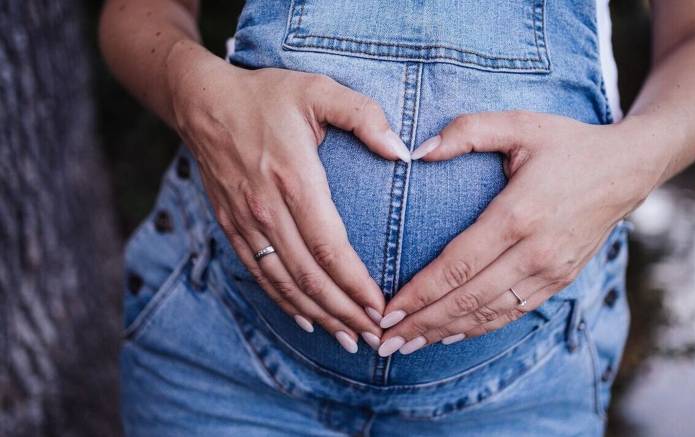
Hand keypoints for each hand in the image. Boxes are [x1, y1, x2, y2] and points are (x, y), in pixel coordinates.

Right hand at [168, 53, 410, 352]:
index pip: (329, 247)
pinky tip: (306, 319)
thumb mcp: (319, 90)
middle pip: (309, 276)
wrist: (202, 101)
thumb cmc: (267, 95)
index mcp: (295, 179)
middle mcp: (268, 209)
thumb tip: (402, 151)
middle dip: (344, 312)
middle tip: (374, 337)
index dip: (355, 284)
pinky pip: (260, 274)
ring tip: (347, 339)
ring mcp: (246, 222)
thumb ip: (364, 116)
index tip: (380, 307)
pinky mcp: (232, 226)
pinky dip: (283, 302)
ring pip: (284, 283)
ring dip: (318, 315)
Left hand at [377, 111, 659, 355]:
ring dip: (444, 332)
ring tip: (406, 346)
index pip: (458, 265)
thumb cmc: (568, 144)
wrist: (628, 170)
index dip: (419, 294)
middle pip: (468, 299)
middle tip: (383, 341)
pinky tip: (449, 335)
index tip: (386, 311)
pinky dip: (478, 328)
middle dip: (422, 323)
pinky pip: (512, 313)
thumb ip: (467, 131)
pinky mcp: (560, 280)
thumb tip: (416, 152)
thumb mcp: (519, 124)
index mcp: (519, 214)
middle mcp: (535, 251)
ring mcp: (551, 271)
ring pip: (489, 314)